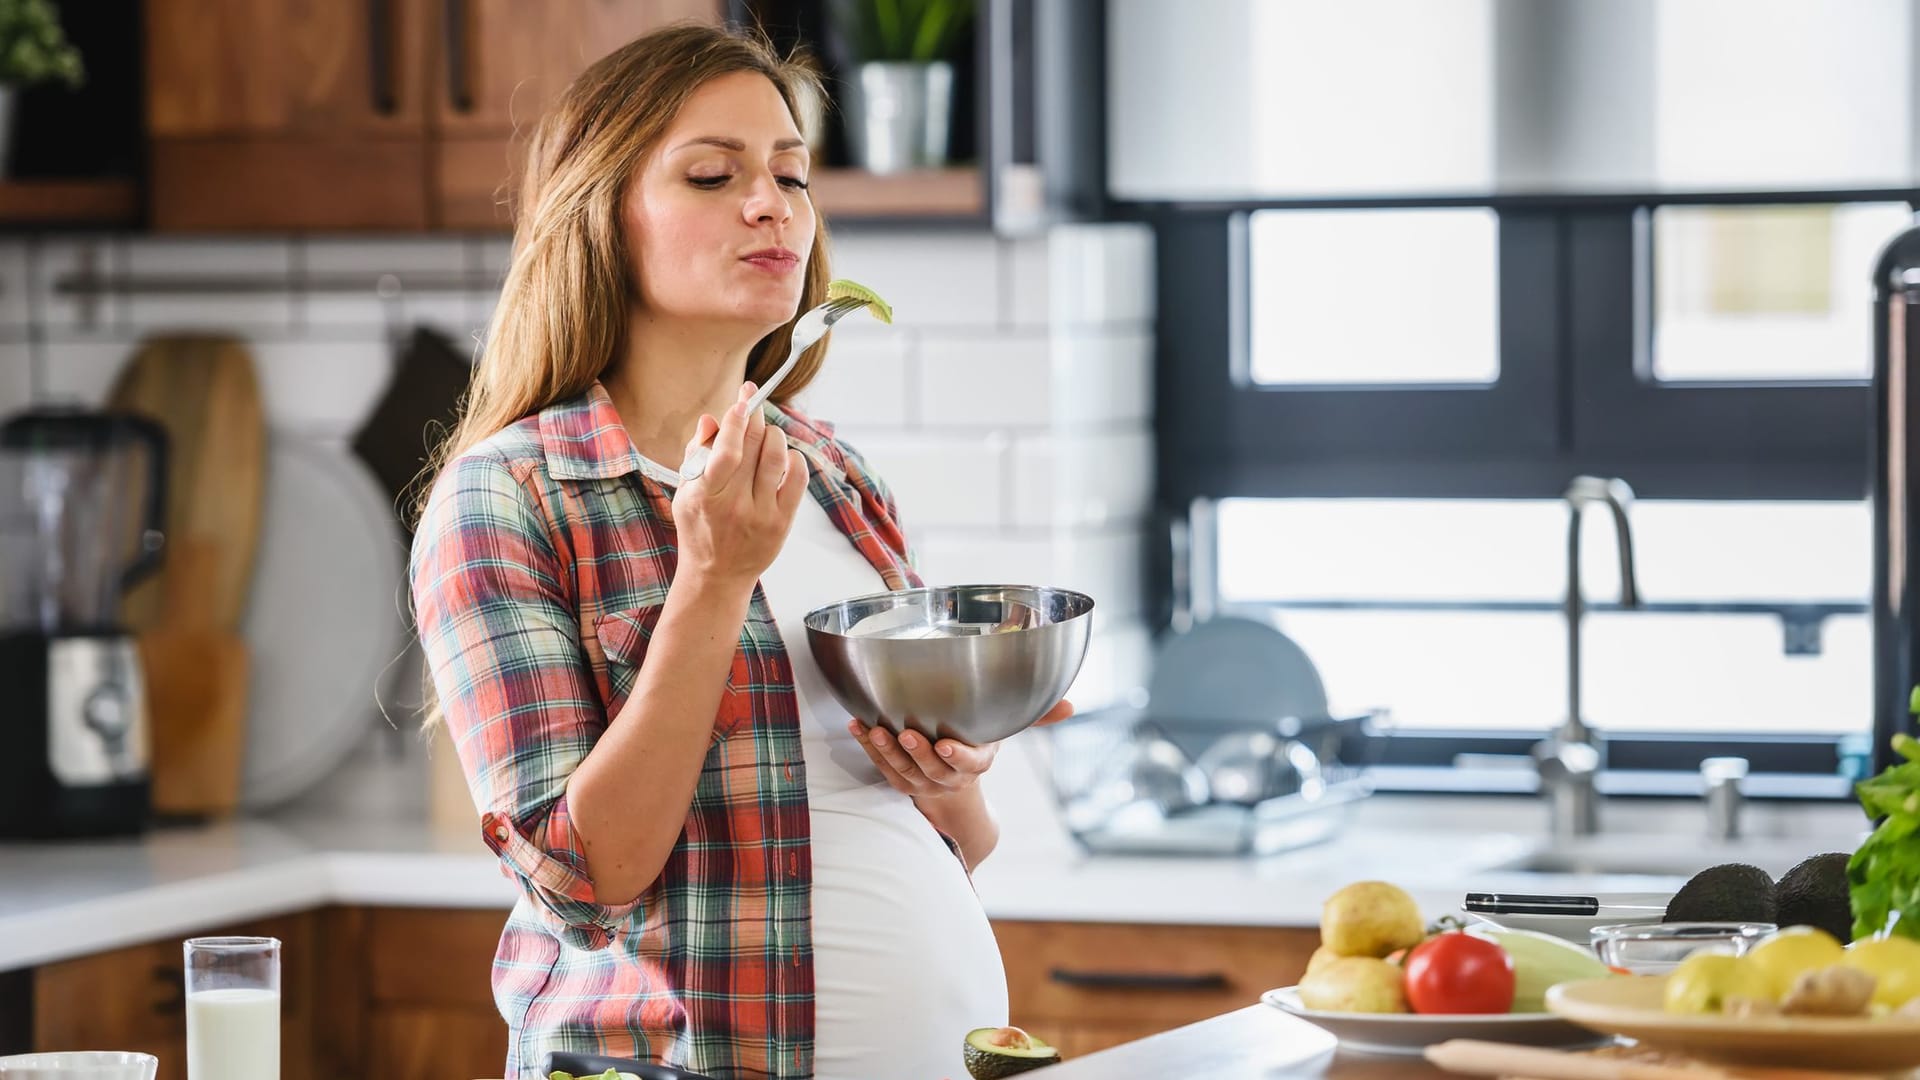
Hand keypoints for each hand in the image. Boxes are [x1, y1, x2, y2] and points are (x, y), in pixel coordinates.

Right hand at [672, 381, 808, 591]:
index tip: (741, 401)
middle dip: (755, 415)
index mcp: (705, 497)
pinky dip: (795, 458)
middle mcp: (735, 506)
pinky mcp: (782, 523)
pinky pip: (797, 479)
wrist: (717, 576)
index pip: (726, 451)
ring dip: (773, 434)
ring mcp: (762, 515)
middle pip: (753, 447)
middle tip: (753, 400)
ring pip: (776, 458)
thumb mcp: (685, 492)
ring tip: (766, 430)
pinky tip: (785, 454)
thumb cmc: (699, 528)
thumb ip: (695, 453)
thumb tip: (711, 419)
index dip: (737, 420)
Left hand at [849, 699, 1073, 798]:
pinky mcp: (900, 778)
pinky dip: (867, 747)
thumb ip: (1034, 716)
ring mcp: (922, 782)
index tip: (946, 745)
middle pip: (932, 770)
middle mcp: (948, 777)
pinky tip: (857, 727)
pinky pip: (882, 766)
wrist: (954, 788)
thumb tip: (1070, 706)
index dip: (958, 757)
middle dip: (918, 753)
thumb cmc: (979, 744)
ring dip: (888, 752)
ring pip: (903, 771)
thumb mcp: (1005, 730)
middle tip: (908, 734)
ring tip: (875, 731)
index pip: (970, 765)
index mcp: (976, 764)